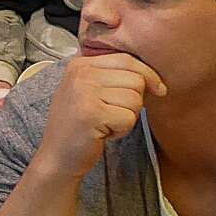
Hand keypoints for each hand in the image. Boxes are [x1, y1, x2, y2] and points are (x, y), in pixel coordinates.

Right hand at [36, 53, 164, 179]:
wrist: (57, 156)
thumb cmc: (79, 126)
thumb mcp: (89, 91)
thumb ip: (111, 76)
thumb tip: (152, 76)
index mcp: (80, 64)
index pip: (127, 59)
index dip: (148, 75)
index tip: (158, 89)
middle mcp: (80, 74)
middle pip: (136, 79)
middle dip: (133, 101)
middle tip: (111, 114)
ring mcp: (84, 92)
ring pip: (135, 100)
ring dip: (127, 117)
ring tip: (105, 123)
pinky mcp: (92, 113)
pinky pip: (129, 118)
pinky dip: (121, 130)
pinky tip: (103, 133)